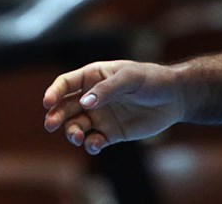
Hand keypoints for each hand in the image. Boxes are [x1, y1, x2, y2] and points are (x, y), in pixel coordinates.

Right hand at [42, 60, 184, 154]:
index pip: (66, 83)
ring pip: (77, 126)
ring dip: (72, 133)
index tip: (47, 102)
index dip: (54, 92)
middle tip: (51, 124)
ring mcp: (100, 116)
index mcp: (93, 77)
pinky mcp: (111, 133)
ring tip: (78, 137)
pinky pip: (94, 141)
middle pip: (65, 107)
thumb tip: (84, 103)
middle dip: (56, 116)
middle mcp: (92, 98)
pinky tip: (94, 144)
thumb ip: (107, 89)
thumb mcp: (130, 77)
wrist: (174, 97)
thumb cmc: (151, 79)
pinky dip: (90, 145)